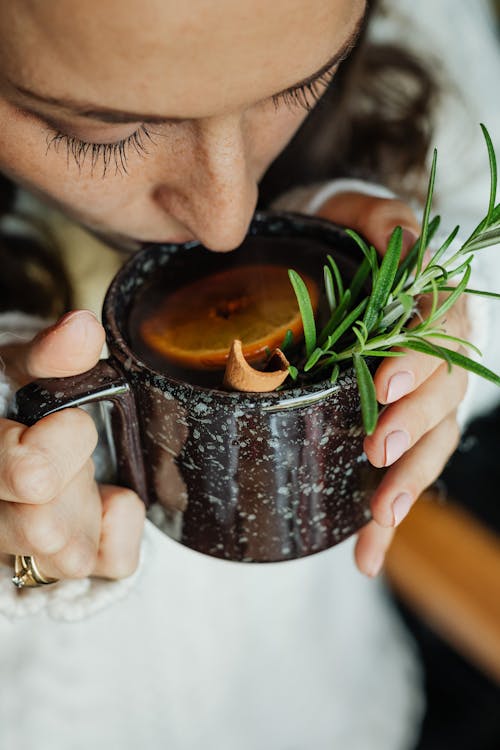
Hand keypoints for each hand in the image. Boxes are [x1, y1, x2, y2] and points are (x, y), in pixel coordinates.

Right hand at [0, 311, 144, 580]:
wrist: (18, 429)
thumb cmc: (16, 399)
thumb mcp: (25, 368)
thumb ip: (52, 355)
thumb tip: (81, 330)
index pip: (30, 477)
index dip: (59, 445)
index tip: (71, 417)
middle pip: (44, 529)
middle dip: (74, 481)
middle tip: (73, 457)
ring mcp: (26, 547)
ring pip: (72, 556)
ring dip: (91, 507)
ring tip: (83, 480)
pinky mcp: (63, 564)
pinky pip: (113, 561)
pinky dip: (123, 529)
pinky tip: (109, 499)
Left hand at [316, 192, 467, 576]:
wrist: (315, 259)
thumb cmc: (333, 233)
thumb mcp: (352, 212)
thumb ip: (382, 219)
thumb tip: (402, 240)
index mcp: (428, 303)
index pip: (442, 334)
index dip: (419, 363)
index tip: (381, 387)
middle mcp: (431, 354)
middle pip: (443, 395)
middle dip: (413, 426)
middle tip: (377, 450)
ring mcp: (414, 396)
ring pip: (430, 442)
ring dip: (408, 481)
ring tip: (380, 516)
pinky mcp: (390, 426)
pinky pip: (400, 471)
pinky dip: (386, 519)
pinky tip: (367, 553)